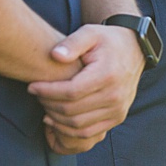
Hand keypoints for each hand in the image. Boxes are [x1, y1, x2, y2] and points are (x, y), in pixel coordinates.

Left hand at [28, 24, 144, 154]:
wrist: (134, 51)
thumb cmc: (107, 41)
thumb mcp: (90, 33)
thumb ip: (72, 43)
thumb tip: (55, 55)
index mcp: (107, 75)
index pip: (70, 92)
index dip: (47, 91)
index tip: (32, 86)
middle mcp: (115, 96)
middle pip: (72, 110)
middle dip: (48, 104)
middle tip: (36, 95)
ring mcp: (118, 110)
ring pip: (78, 125)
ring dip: (56, 119)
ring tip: (44, 107)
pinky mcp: (117, 118)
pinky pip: (88, 132)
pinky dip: (68, 130)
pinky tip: (56, 119)